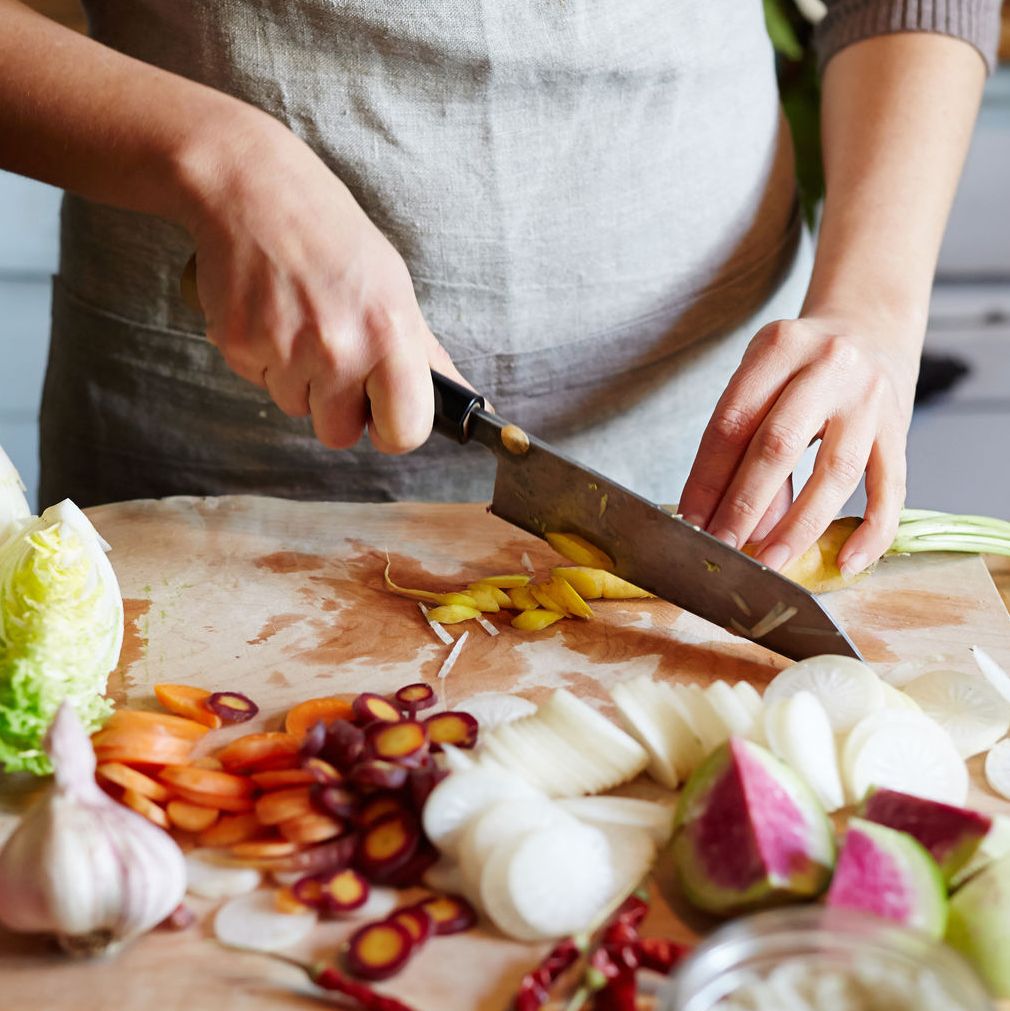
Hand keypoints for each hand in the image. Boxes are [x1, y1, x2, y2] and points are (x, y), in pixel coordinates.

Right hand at [180, 112, 466, 453]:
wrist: (254, 188)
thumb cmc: (332, 236)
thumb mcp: (394, 287)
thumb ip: (422, 353)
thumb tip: (460, 399)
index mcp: (390, 333)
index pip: (405, 431)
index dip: (392, 429)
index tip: (382, 414)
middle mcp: (339, 347)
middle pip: (339, 435)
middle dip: (336, 407)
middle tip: (332, 355)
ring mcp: (285, 349)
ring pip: (295, 408)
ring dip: (297, 378)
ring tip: (299, 319)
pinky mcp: (239, 345)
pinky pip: (258, 382)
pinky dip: (263, 357)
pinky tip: (271, 312)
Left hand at [678, 314, 918, 577]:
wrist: (871, 325)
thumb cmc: (800, 365)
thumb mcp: (764, 381)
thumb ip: (747, 443)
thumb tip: (735, 524)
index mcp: (778, 347)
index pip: (732, 424)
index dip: (707, 479)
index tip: (690, 522)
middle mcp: (828, 366)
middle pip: (777, 445)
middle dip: (743, 506)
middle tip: (722, 549)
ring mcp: (870, 397)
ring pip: (834, 472)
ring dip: (797, 526)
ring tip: (769, 562)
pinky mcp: (901, 428)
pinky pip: (891, 488)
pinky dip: (870, 531)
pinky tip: (846, 563)